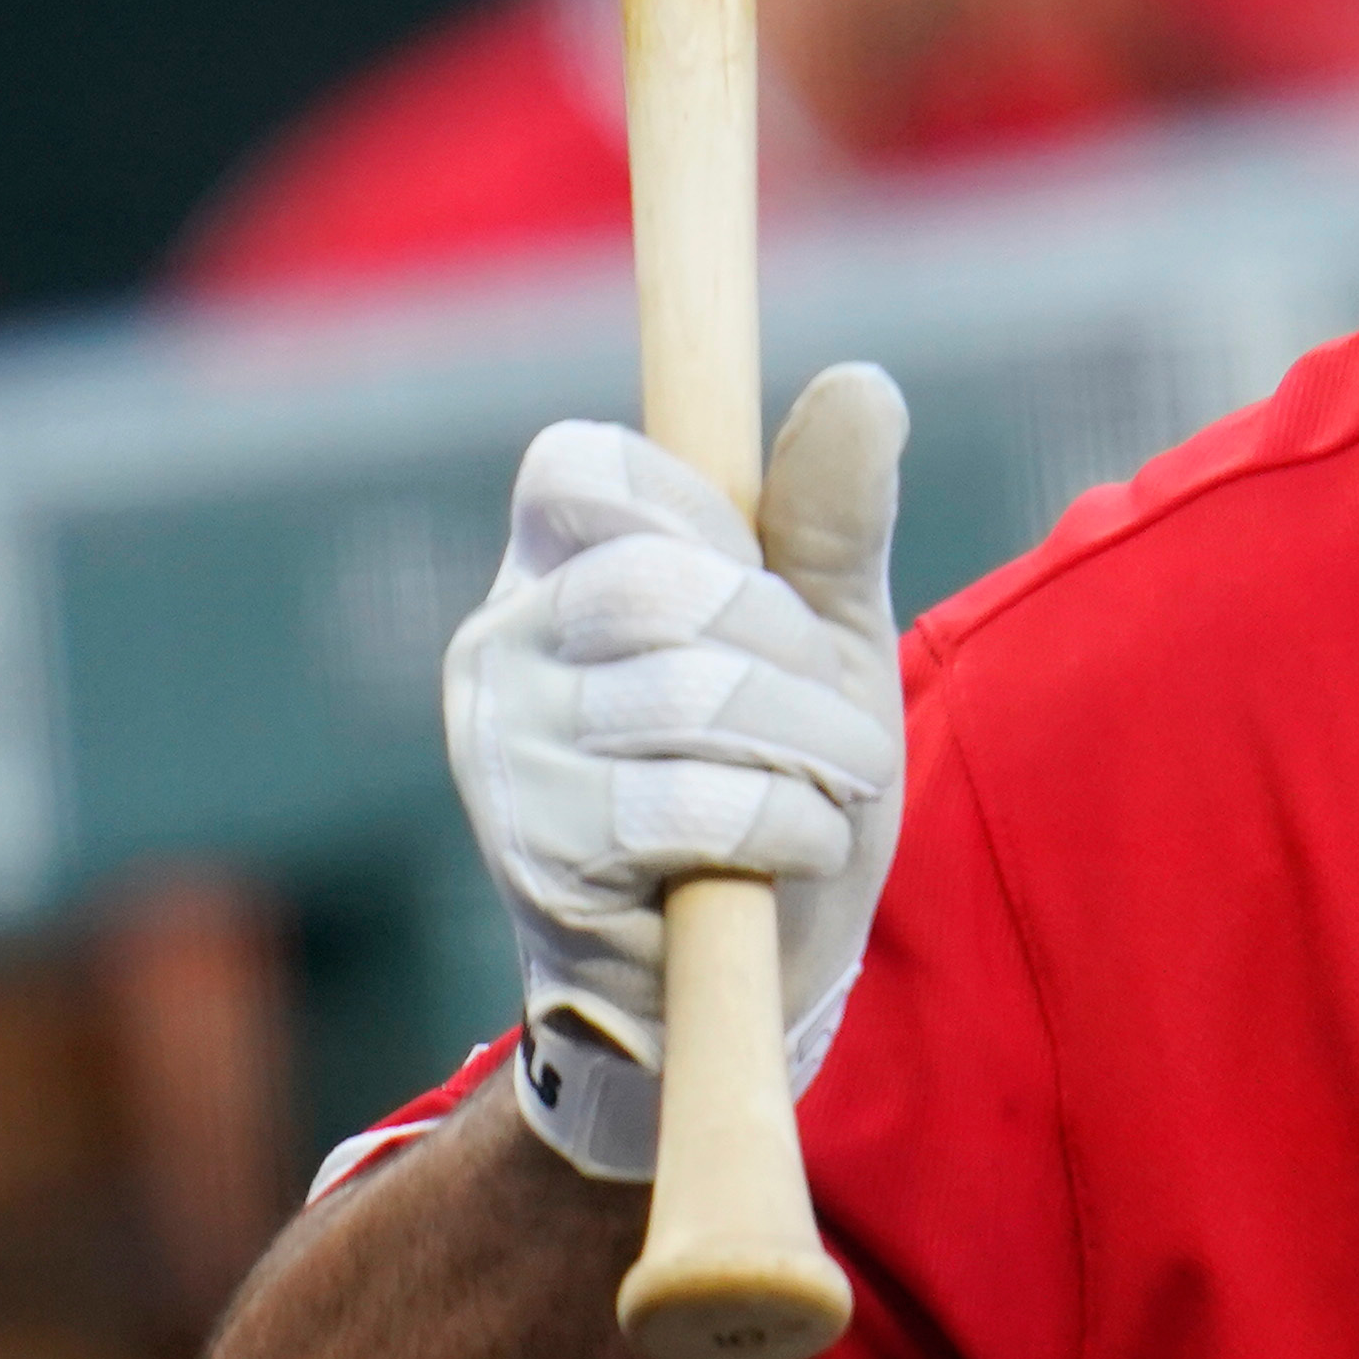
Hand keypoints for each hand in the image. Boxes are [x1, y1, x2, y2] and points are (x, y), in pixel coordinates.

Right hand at [443, 364, 906, 1181]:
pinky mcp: (536, 856)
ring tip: (820, 793)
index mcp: (550, 569)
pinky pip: (693, 805)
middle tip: (835, 728)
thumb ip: (832, 517)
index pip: (584, 466)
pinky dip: (787, 826)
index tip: (756, 591)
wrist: (745, 976)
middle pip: (668, 584)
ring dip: (811, 753)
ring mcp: (501, 754)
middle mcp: (496, 647)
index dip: (704, 520)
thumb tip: (861, 382)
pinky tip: (783, 852)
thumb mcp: (823, 639)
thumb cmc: (775, 781)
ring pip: (693, 695)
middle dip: (794, 659)